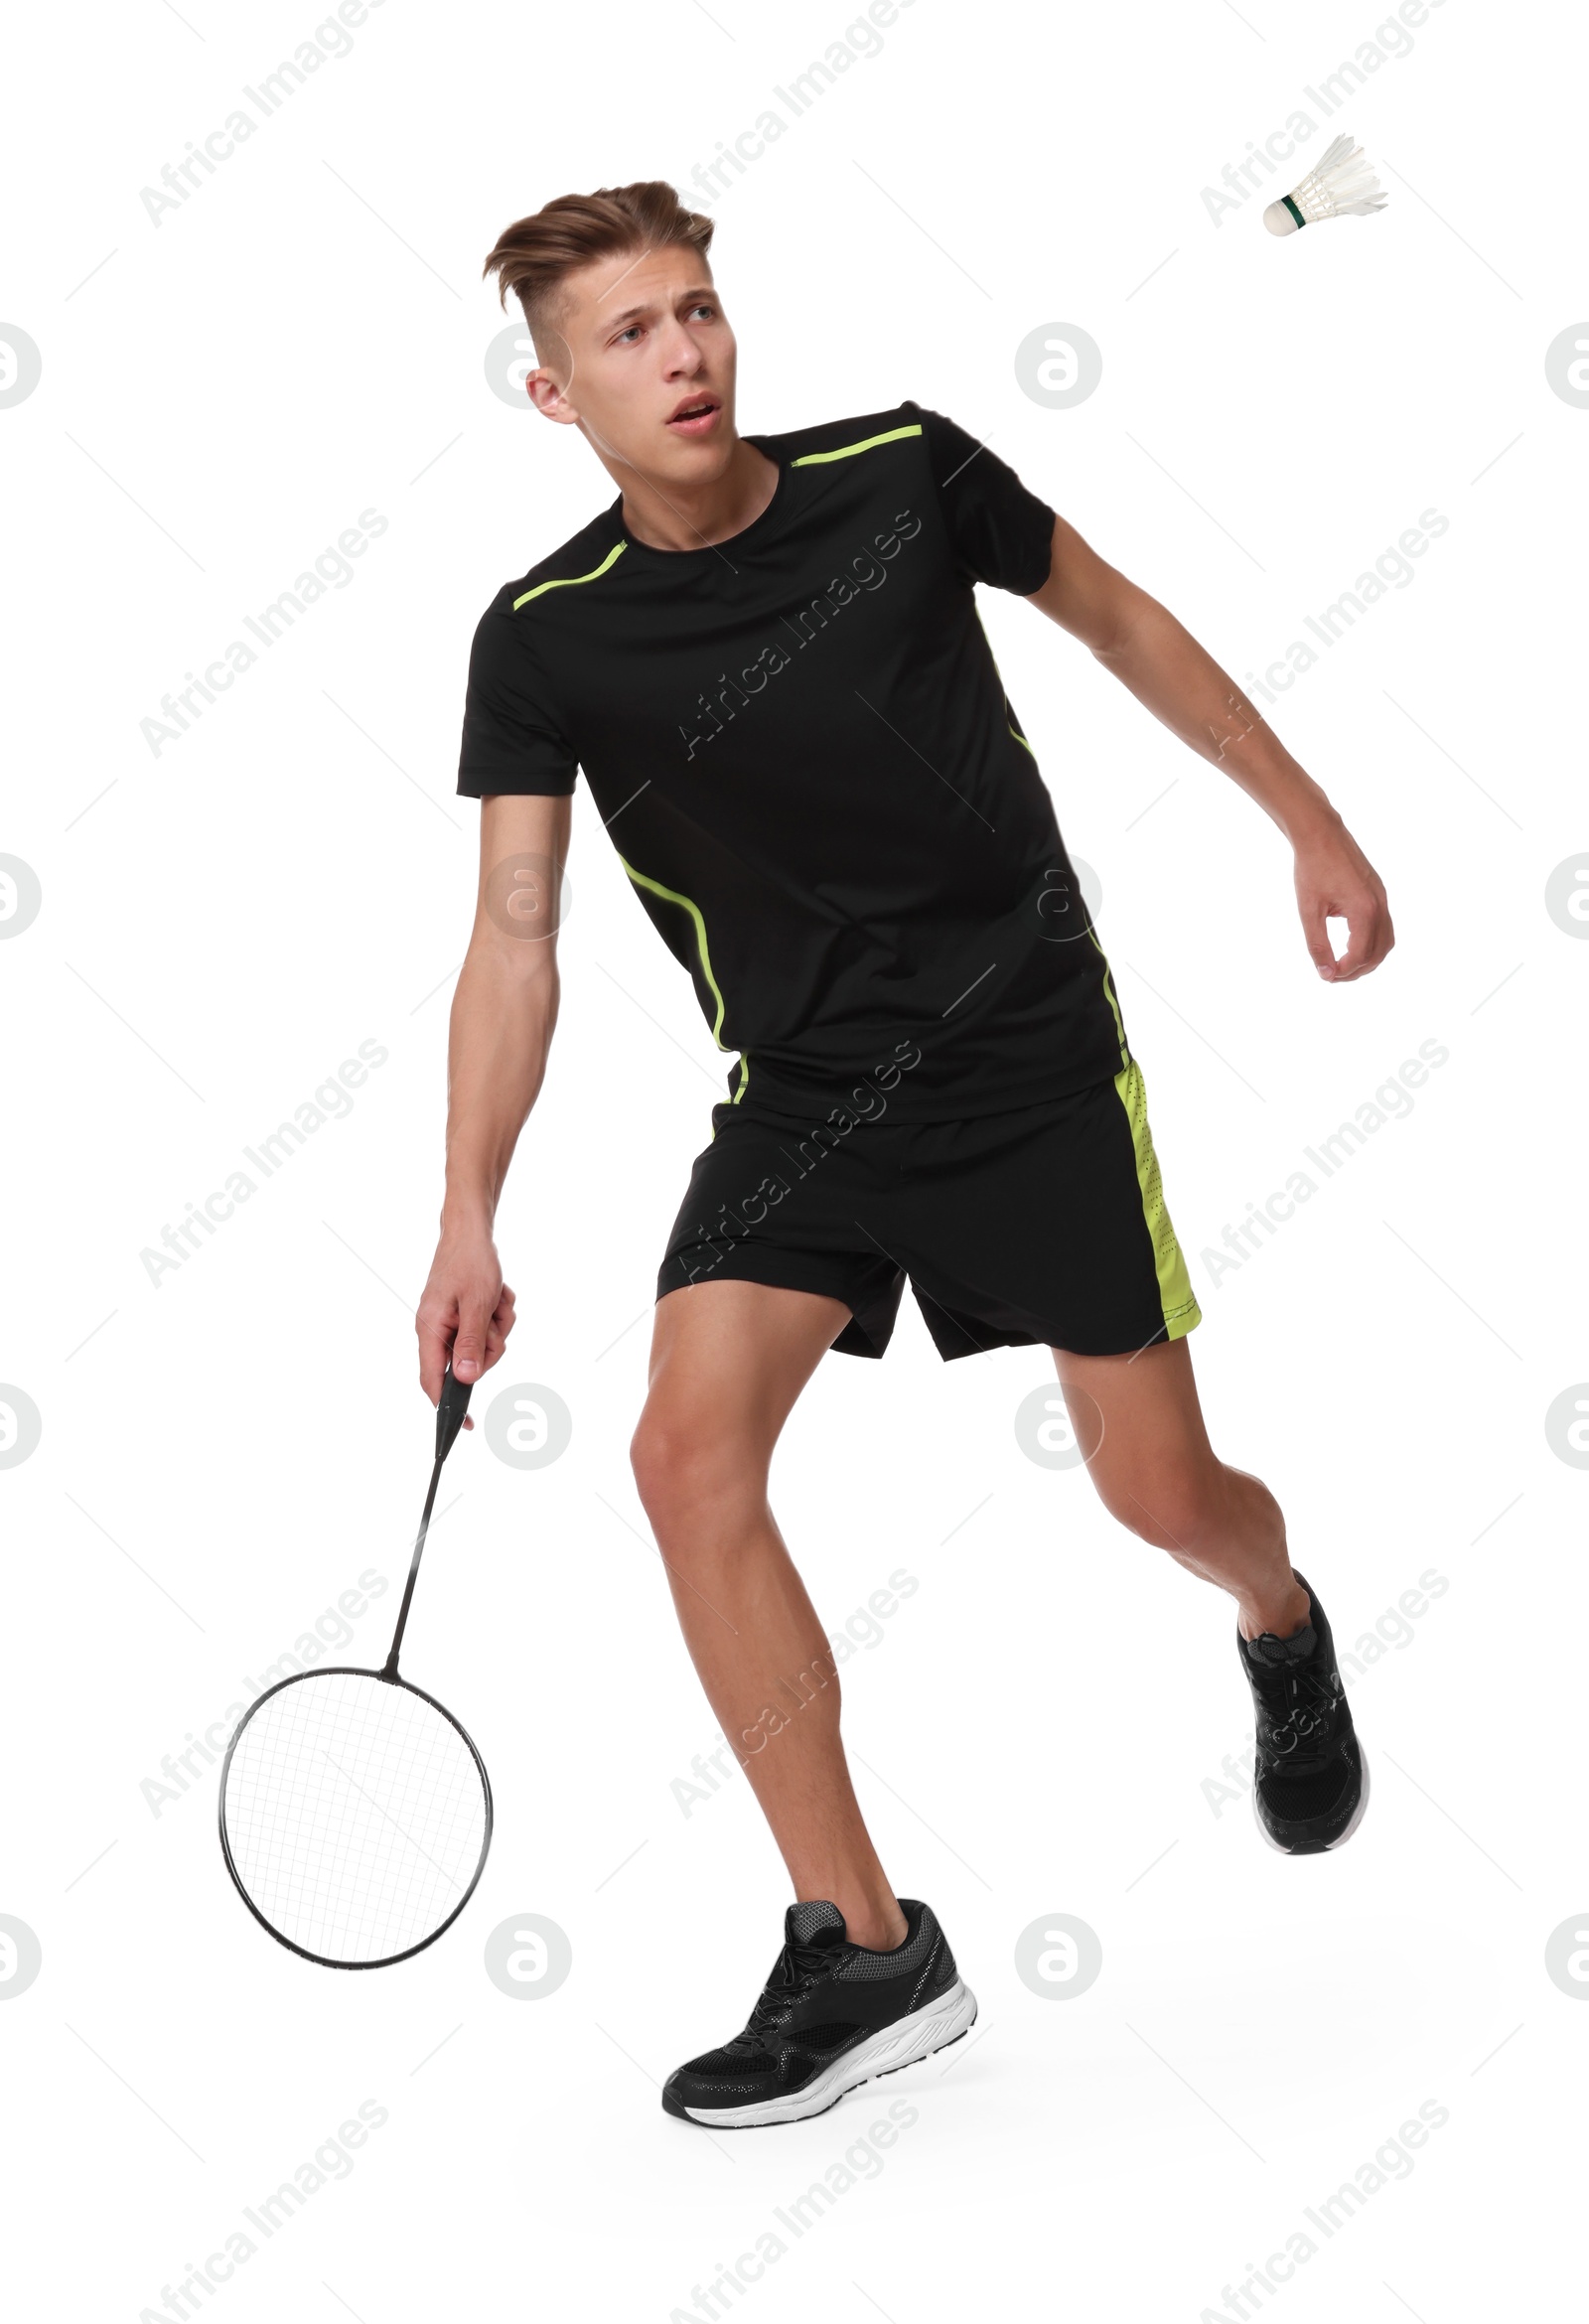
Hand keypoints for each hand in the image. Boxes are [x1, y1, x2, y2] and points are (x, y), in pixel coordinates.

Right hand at [415, 1225, 516, 1427]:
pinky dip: (498, 1312)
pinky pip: (489, 1328)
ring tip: (496, 1299)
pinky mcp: (464, 1314)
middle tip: (494, 1320)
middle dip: (491, 1344)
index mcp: (430, 1329)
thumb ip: (470, 1343)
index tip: (465, 1425)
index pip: (431, 1380)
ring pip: (484, 1344)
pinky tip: (498, 1294)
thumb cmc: (470, 1261)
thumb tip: (466, 1379)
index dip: (447, 1406)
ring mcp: (451, 1322)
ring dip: (498, 1324)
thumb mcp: (476, 1304)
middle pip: (469, 1363)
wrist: (471, 1230)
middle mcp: (436, 1329)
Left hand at [1293, 818, 1393, 981]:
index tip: (1325, 976)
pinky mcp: (1379, 893)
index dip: (1343, 971)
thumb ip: (1317, 944)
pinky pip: (1384, 926)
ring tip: (1343, 965)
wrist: (1321, 833)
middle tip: (1333, 976)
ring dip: (1368, 958)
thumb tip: (1324, 973)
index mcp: (1363, 910)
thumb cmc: (1312, 869)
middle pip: (1379, 952)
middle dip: (1358, 970)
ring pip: (1386, 941)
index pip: (1360, 954)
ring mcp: (1382, 898)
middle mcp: (1379, 905)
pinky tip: (1351, 945)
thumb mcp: (1309, 910)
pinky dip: (1372, 942)